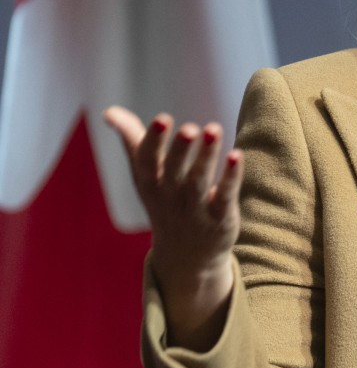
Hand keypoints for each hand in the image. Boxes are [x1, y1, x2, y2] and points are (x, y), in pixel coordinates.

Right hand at [104, 106, 242, 349]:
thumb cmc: (165, 201)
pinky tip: (236, 155)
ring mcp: (195, 209)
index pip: (147, 161)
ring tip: (214, 129)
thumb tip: (109, 112)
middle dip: (181, 149)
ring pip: (199, 181)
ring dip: (207, 156)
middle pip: (174, 171)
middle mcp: (170, 196)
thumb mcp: (146, 175)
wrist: (187, 255)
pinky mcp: (220, 217)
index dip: (153, 140)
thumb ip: (132, 140)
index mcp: (150, 183)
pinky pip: (225, 196)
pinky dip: (230, 177)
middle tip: (190, 128)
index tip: (162, 118)